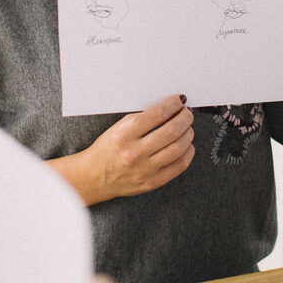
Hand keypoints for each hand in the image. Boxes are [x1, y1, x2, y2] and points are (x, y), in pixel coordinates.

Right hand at [67, 95, 194, 203]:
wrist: (94, 177)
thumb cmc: (106, 150)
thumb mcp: (118, 128)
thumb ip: (142, 119)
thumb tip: (169, 109)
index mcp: (124, 135)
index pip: (157, 114)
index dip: (173, 104)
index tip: (179, 101)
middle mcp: (135, 153)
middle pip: (171, 131)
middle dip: (185, 118)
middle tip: (187, 113)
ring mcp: (144, 169)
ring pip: (178, 148)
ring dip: (188, 134)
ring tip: (188, 128)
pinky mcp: (152, 182)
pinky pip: (179, 166)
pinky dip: (187, 153)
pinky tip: (186, 145)